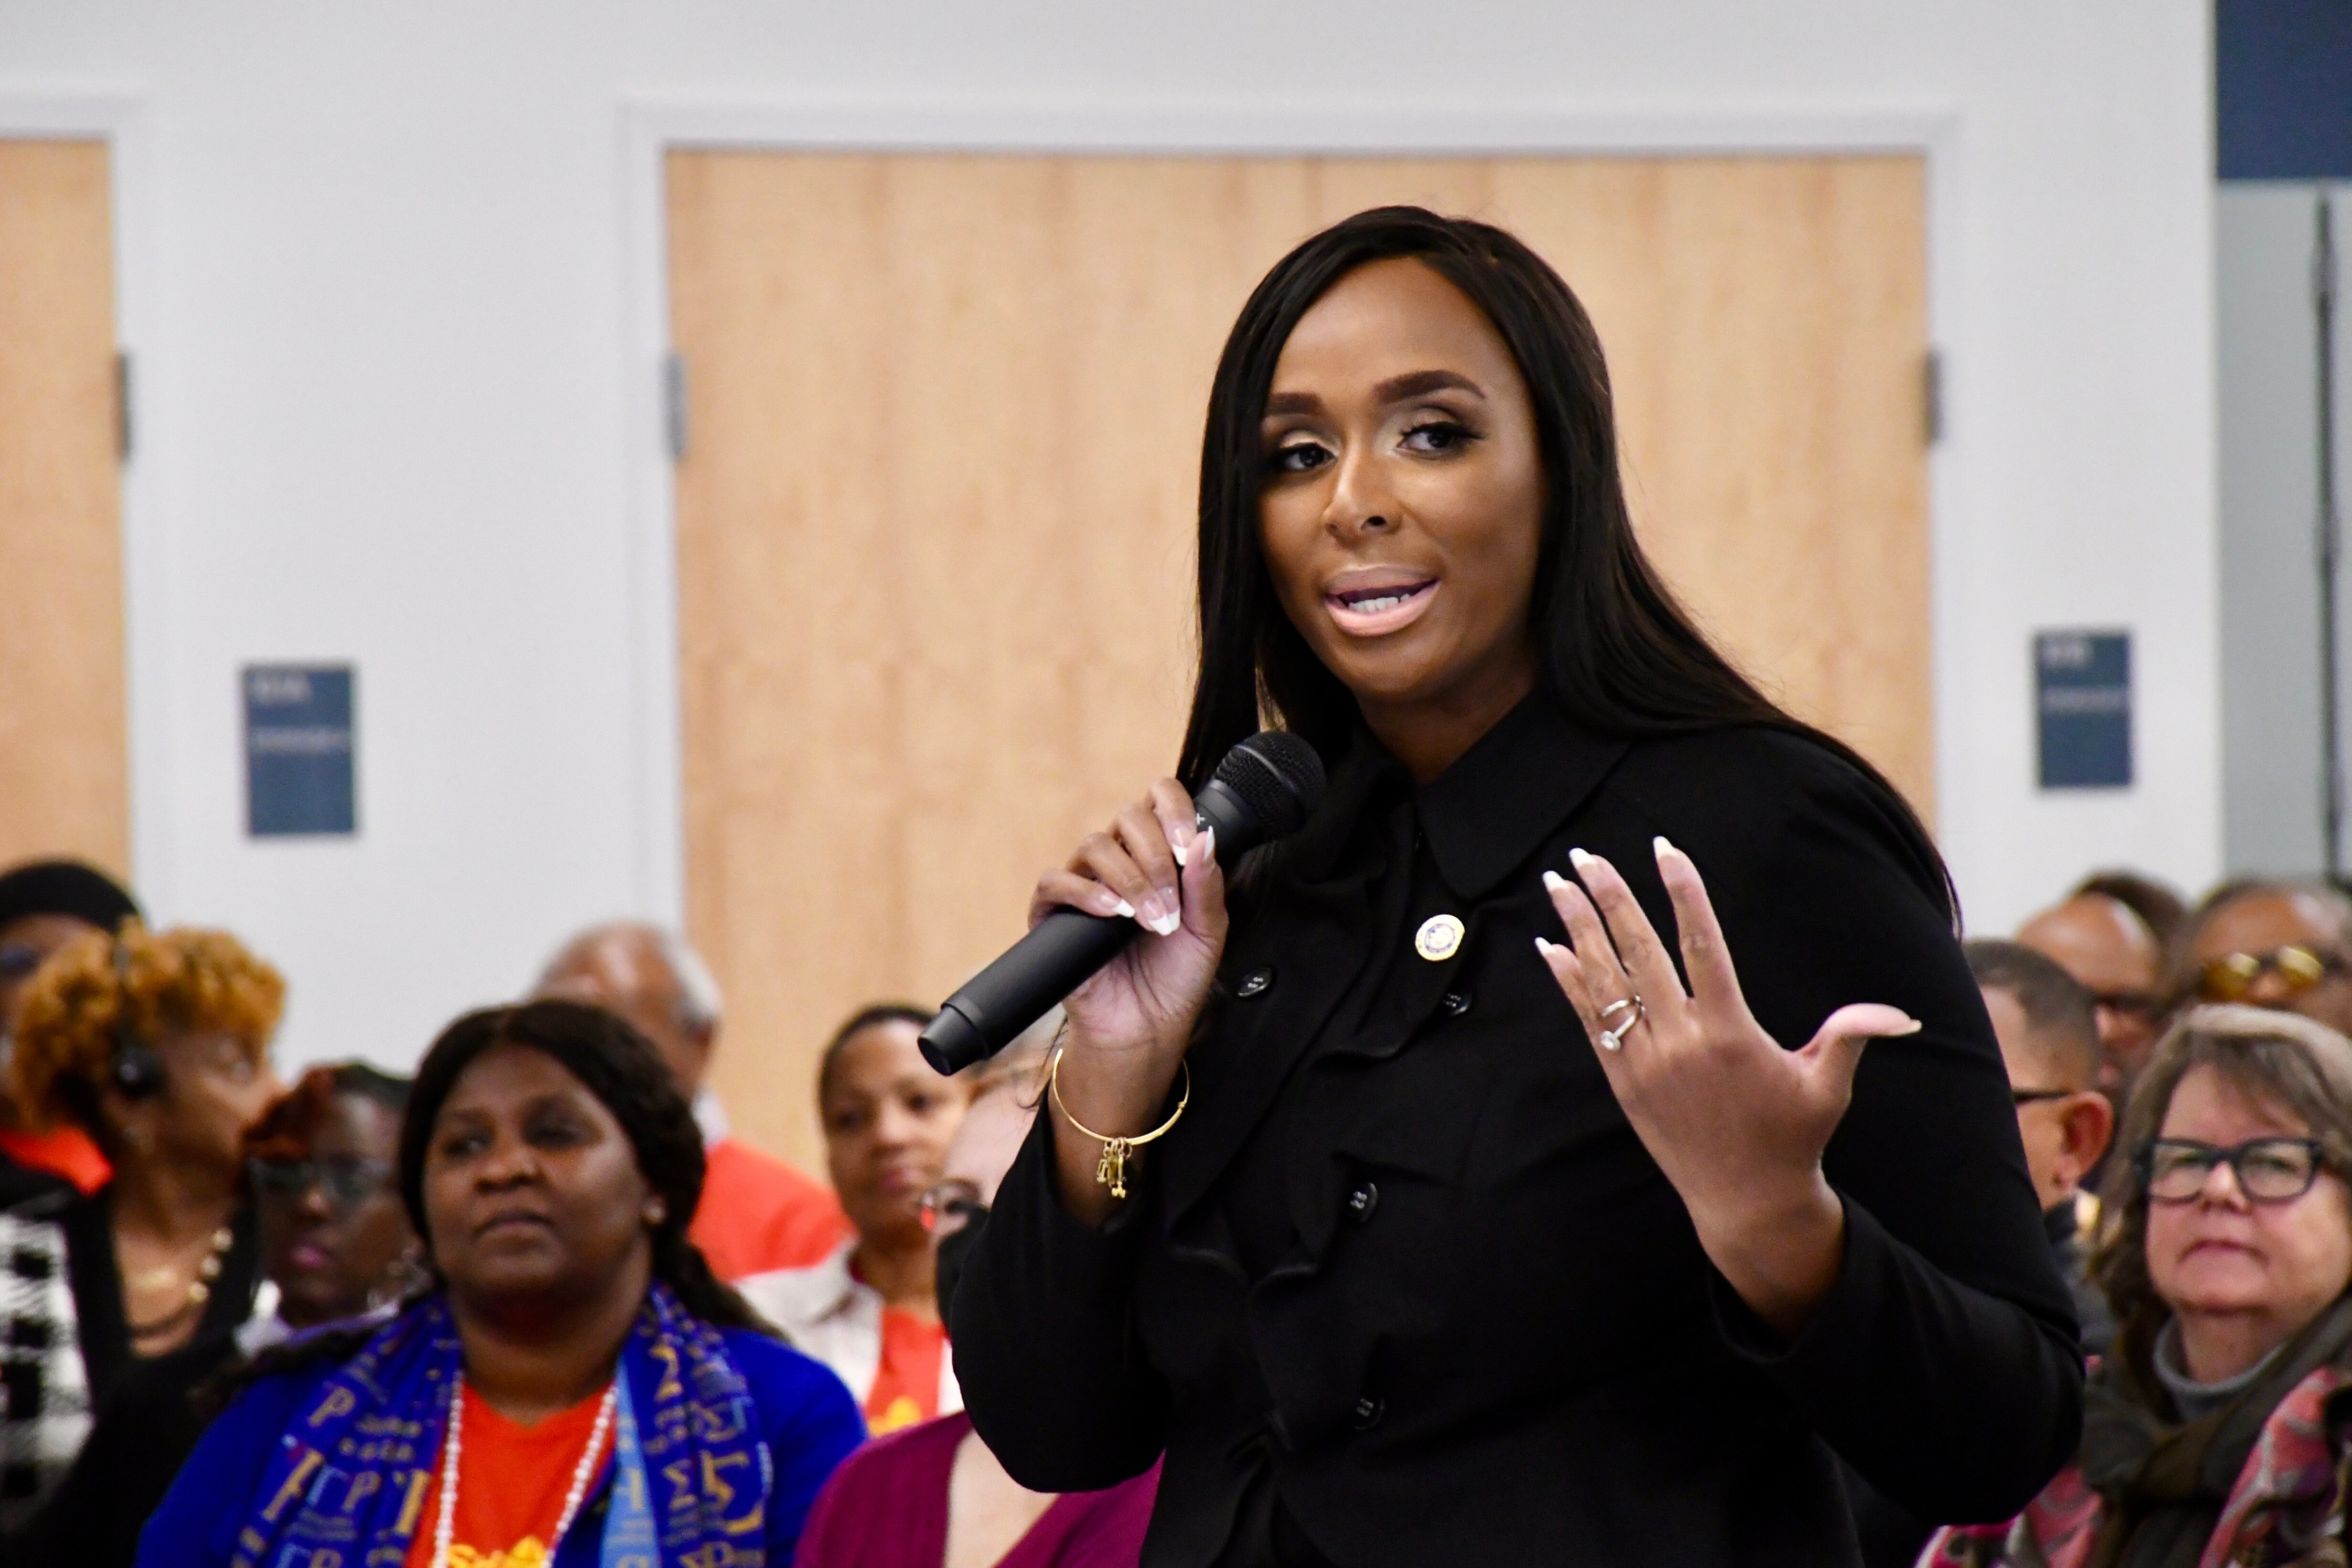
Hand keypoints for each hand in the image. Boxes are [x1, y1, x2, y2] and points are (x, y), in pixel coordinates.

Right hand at [1030, 780, 1227, 1221]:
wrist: (1146, 1029)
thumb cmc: (1174, 979)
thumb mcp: (1208, 931)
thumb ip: (1207, 884)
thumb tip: (1206, 837)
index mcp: (1156, 854)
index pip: (1158, 798)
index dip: (1174, 808)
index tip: (1190, 842)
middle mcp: (1119, 861)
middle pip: (1128, 818)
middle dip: (1157, 857)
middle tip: (1172, 904)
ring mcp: (1084, 884)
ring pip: (1095, 846)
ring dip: (1130, 879)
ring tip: (1149, 919)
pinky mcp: (1053, 914)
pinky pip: (1056, 882)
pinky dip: (1085, 891)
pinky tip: (1110, 911)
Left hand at [1536, 836, 1920, 1337]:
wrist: (1745, 1203)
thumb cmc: (1793, 1139)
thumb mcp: (1827, 1086)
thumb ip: (1851, 1036)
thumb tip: (1901, 1015)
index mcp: (1729, 1032)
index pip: (1701, 944)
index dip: (1681, 891)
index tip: (1664, 848)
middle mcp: (1680, 1042)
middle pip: (1638, 952)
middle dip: (1610, 898)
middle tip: (1588, 854)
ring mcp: (1644, 1061)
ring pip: (1603, 981)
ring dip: (1577, 928)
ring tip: (1556, 883)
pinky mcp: (1622, 1081)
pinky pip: (1587, 1021)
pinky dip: (1567, 981)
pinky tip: (1548, 946)